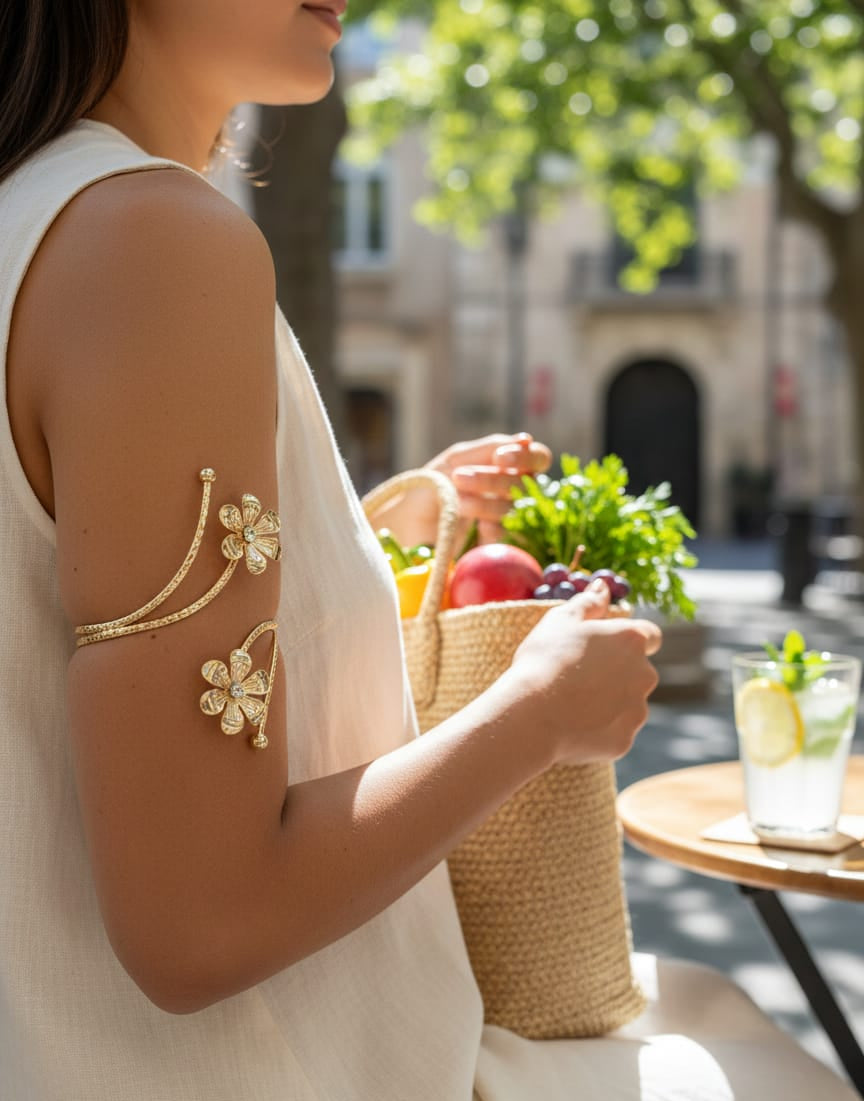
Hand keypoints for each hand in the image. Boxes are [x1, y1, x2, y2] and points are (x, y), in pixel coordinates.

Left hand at [425, 431, 551, 546]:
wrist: (409, 524)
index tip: (500, 459)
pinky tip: (477, 526)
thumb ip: (490, 448)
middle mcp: (516, 491)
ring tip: (456, 503)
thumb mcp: (456, 460)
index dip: (526, 456)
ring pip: (516, 508)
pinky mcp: (504, 546)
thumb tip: (526, 438)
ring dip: (485, 503)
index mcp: (510, 467)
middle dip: (490, 480)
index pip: (538, 457)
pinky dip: (493, 528)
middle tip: (458, 478)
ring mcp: (512, 520)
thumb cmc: (433, 486)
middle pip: (526, 483)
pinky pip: (511, 536)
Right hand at [499, 581, 662, 766]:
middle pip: (639, 671)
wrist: (531, 715)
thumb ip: (589, 602)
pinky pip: (616, 731)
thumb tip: (604, 586)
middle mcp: (645, 675)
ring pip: (629, 703)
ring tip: (572, 703)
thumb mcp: (561, 620)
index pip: (650, 635)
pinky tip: (573, 726)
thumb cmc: (544, 660)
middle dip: (617, 673)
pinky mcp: (625, 740)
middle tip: (579, 676)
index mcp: (631, 641)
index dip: (629, 639)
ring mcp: (637, 710)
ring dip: (610, 701)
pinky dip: (601, 729)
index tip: (607, 646)